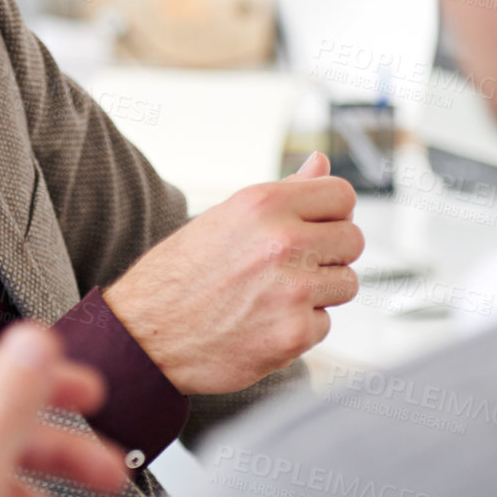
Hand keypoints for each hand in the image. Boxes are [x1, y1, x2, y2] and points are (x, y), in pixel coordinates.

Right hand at [102, 151, 361, 393]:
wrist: (144, 334)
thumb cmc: (181, 273)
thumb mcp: (227, 217)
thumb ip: (284, 191)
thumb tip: (321, 162)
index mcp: (263, 203)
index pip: (342, 194)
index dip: (333, 213)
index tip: (316, 228)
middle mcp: (282, 240)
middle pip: (353, 239)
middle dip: (330, 254)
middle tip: (292, 267)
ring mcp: (292, 289)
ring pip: (346, 284)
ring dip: (318, 293)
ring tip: (273, 295)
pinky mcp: (294, 334)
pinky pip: (324, 324)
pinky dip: (300, 327)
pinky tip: (263, 323)